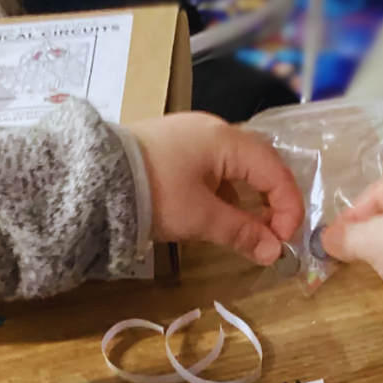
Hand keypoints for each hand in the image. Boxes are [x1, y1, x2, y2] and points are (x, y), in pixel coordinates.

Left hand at [126, 113, 303, 265]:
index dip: (288, 207)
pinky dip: (222, 194)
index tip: (285, 241)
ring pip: (233, 168)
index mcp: (227, 140)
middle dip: (270, 202)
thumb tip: (275, 253)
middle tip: (271, 236)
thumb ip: (242, 233)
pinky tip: (216, 216)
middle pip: (258, 165)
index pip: (275, 171)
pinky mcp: (171, 148)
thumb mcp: (201, 218)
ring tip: (246, 232)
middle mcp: (213, 130)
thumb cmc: (156, 193)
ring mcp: (190, 136)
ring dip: (245, 200)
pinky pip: (211, 169)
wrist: (94, 178)